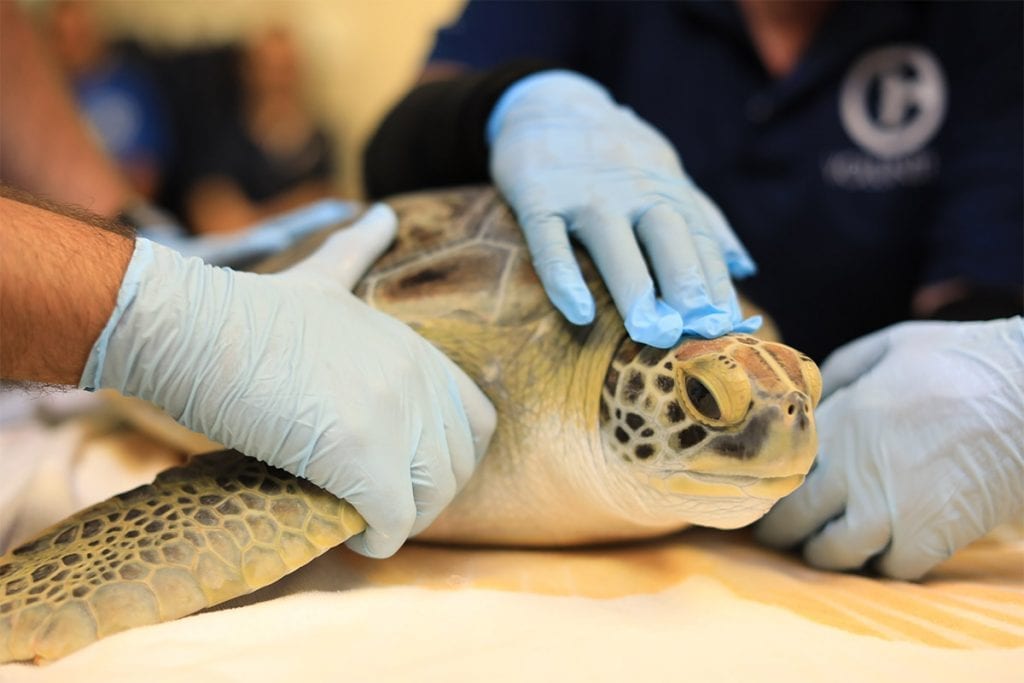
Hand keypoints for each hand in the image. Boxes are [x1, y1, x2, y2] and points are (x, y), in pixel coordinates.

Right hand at [80, 205, 496, 557]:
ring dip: (401, 520)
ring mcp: (393, 417)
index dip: (450, 455)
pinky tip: (351, 535)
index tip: (408, 469)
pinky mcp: (360, 456)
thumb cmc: (247, 309)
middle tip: (381, 504)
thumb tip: (380, 212)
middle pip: (459, 467)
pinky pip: (394, 523)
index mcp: (416, 349)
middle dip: (426, 495)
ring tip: (362, 519)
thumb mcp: (325, 276)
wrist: (194, 324)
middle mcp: (417, 381)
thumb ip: (359, 251)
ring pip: (431, 500)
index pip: (478, 421)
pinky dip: (377, 540)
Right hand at [487, 70, 758, 347]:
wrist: (546, 102)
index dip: (716, 284)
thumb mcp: (665, 172)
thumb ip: (703, 218)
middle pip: (667, 237)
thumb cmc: (613, 151)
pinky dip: (563, 276)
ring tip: (650, 331)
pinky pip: (549, 240)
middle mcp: (631, 188)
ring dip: (634, 287)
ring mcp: (584, 192)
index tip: (729, 326)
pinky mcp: (537, 195)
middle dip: (686, 283)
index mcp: (666, 187)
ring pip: (613, 241)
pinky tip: (578, 311)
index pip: (700, 240)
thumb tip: (744, 269)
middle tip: (698, 331)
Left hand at [756, 317, 1023, 579]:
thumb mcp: (889, 346)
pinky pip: (890, 570)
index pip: (779, 470)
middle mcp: (852, 469)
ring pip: (833, 553)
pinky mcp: (931, 536)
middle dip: (781, 532)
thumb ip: (841, 372)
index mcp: (837, 422)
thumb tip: (810, 400)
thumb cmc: (962, 360)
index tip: (763, 494)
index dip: (767, 487)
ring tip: (827, 548)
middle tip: (779, 536)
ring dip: (827, 554)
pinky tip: (884, 552)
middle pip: (794, 519)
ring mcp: (889, 508)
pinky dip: (884, 567)